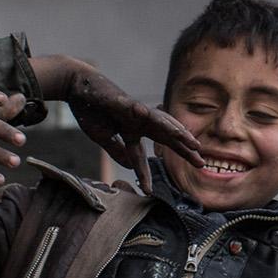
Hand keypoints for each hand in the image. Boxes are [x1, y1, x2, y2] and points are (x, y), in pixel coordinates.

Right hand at [34, 56, 202, 191]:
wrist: (76, 87)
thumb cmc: (89, 110)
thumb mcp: (103, 137)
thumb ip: (117, 151)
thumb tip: (130, 167)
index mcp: (131, 130)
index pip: (141, 155)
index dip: (144, 173)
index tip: (147, 190)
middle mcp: (138, 121)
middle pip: (166, 138)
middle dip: (183, 149)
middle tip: (202, 163)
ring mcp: (135, 112)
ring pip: (163, 125)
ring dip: (180, 135)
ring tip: (195, 145)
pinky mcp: (129, 103)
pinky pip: (148, 114)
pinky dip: (160, 120)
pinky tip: (173, 128)